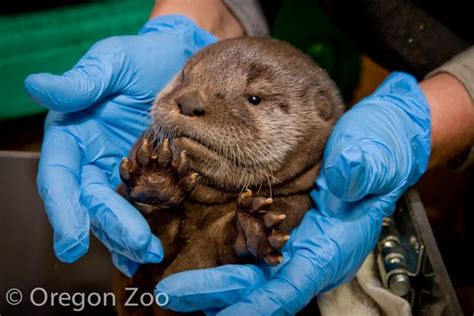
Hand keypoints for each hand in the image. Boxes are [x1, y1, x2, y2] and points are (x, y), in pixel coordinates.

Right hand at [25, 15, 215, 275]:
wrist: (178, 62)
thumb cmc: (141, 58)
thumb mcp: (112, 63)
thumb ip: (81, 81)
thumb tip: (37, 85)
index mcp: (72, 136)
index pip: (59, 178)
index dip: (63, 210)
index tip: (72, 242)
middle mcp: (92, 159)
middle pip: (93, 202)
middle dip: (113, 228)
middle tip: (141, 249)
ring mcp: (121, 170)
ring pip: (117, 212)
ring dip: (130, 237)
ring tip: (151, 255)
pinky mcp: (150, 175)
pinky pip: (144, 206)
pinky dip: (145, 229)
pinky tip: (154, 250)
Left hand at [153, 72, 431, 313]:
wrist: (379, 141)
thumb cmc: (378, 147)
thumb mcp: (374, 151)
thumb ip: (362, 167)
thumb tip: (343, 181)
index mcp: (331, 244)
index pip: (289, 285)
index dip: (252, 304)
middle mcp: (311, 253)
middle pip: (260, 287)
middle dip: (216, 294)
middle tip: (169, 294)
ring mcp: (298, 244)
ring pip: (253, 278)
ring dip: (215, 288)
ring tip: (174, 290)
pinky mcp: (286, 231)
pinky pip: (252, 256)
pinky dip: (225, 267)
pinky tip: (197, 265)